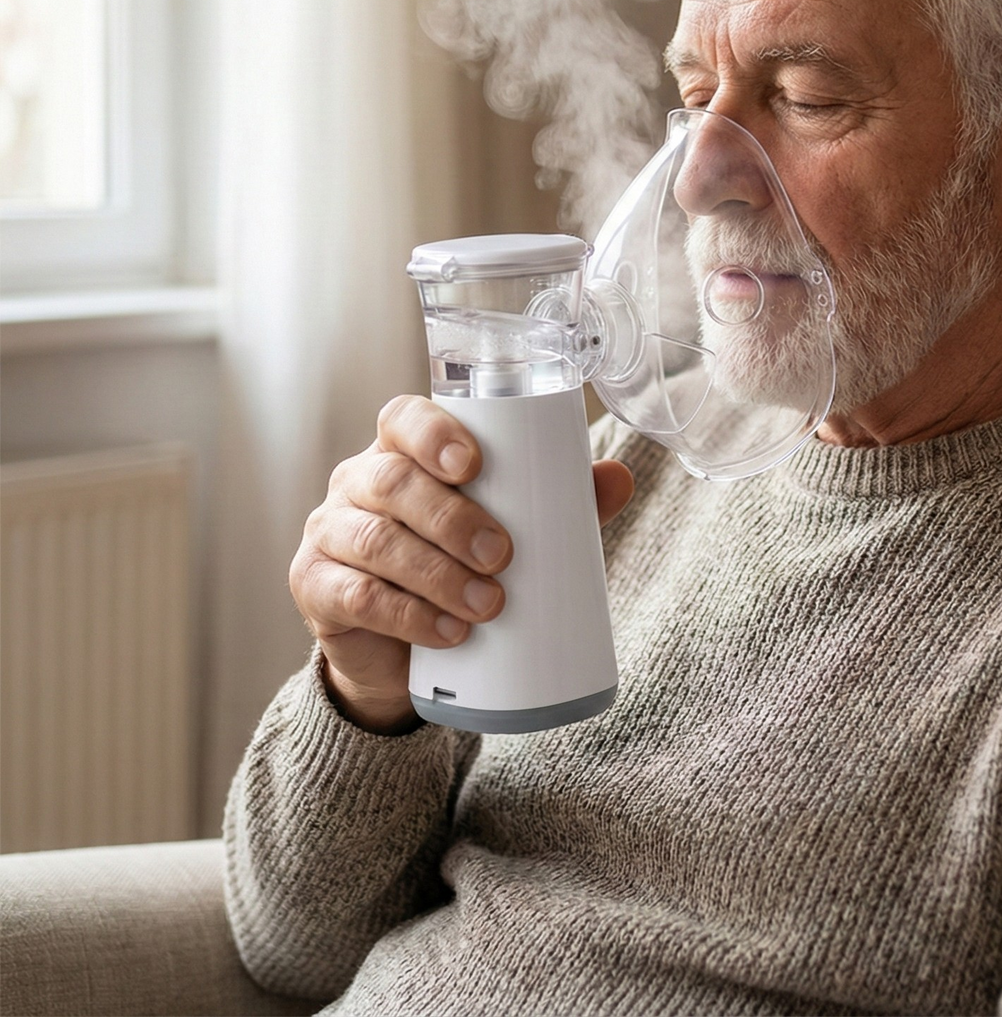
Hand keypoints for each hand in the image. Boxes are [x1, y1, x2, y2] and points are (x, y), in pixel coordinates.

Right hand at [290, 394, 634, 733]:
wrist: (404, 648)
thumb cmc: (459, 561)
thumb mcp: (511, 526)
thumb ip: (562, 501)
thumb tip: (619, 477)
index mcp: (401, 451)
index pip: (402, 418)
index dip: (433, 434)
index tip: (475, 465)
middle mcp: (357, 482)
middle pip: (392, 482)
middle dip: (451, 519)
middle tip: (501, 556)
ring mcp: (330, 533)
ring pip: (376, 541)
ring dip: (436, 573)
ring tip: (487, 604)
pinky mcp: (315, 587)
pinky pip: (356, 595)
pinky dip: (407, 615)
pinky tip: (447, 631)